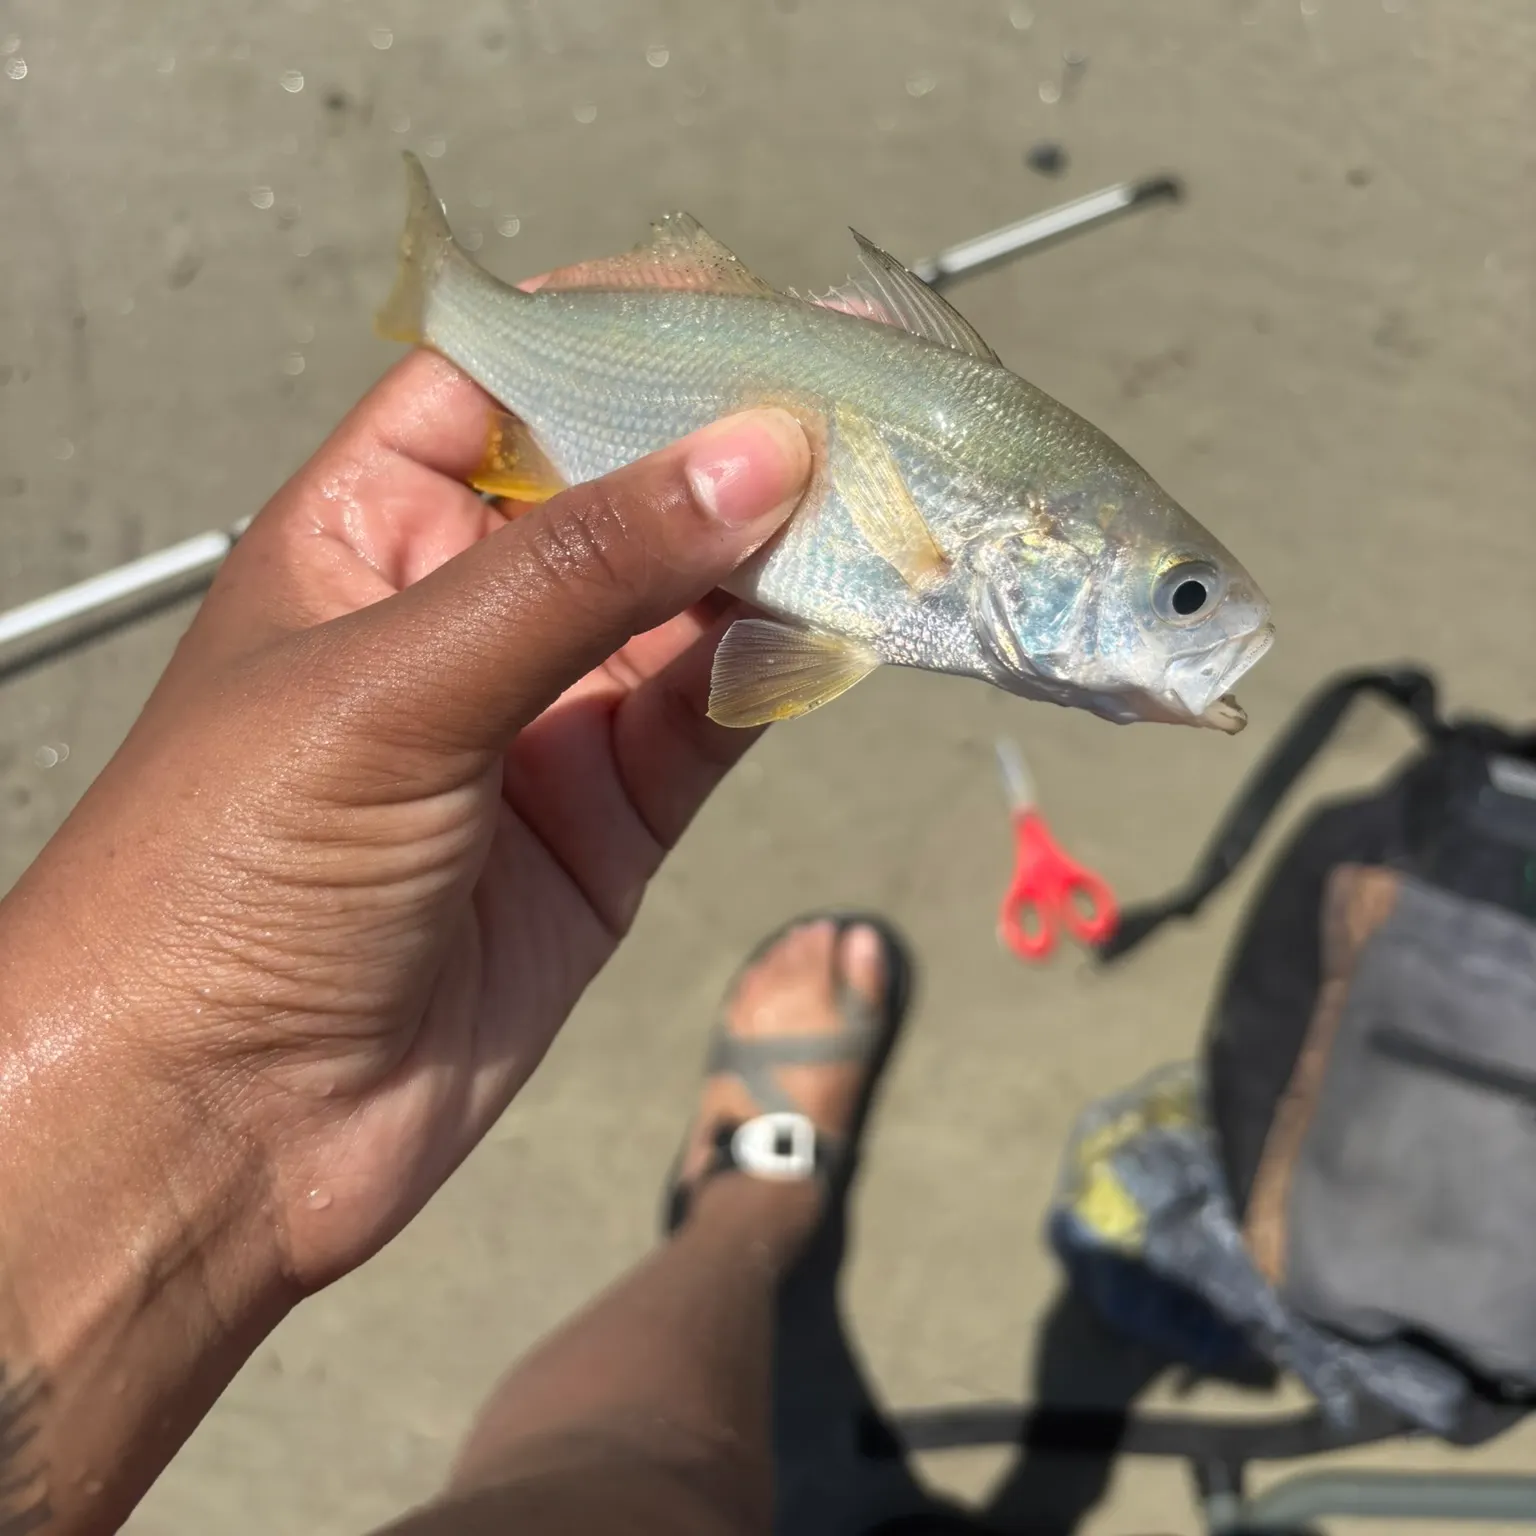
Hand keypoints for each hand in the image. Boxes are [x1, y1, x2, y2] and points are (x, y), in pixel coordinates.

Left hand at [0, 352, 810, 1294]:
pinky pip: (712, 719)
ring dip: (783, 562)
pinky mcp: (606, 820)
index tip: (757, 313)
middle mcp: (464, 612)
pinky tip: (841, 630)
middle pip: (625, 492)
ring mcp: (544, 719)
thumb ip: (584, 571)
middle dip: (737, 451)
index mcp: (367, 531)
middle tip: (873, 406)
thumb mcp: (395, 689)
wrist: (215, 1133)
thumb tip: (761, 448)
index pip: (506, 380)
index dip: (625, 337)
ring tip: (892, 507)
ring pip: (690, 606)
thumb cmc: (232, 877)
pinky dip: (778, 675)